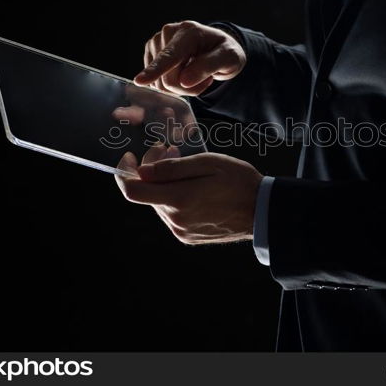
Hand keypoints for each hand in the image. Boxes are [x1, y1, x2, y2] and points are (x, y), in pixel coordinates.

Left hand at [115, 148, 261, 244]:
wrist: (261, 211)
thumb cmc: (239, 181)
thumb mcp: (208, 163)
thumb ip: (172, 168)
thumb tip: (141, 171)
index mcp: (178, 200)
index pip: (133, 191)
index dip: (124, 173)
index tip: (129, 157)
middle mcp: (175, 219)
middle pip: (147, 194)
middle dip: (151, 171)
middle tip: (168, 150)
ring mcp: (181, 230)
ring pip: (158, 203)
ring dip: (164, 184)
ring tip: (184, 167)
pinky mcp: (188, 236)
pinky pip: (171, 214)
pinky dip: (174, 198)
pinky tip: (191, 186)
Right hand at [134, 20, 245, 95]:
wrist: (217, 47)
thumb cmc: (225, 52)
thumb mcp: (230, 58)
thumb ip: (209, 67)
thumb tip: (184, 81)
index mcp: (189, 32)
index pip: (170, 56)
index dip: (156, 69)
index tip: (140, 81)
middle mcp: (168, 33)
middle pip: (167, 78)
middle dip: (186, 88)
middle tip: (205, 79)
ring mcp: (156, 42)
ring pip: (160, 83)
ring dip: (181, 87)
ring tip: (196, 74)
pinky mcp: (150, 53)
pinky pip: (156, 82)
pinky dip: (172, 85)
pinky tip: (183, 73)